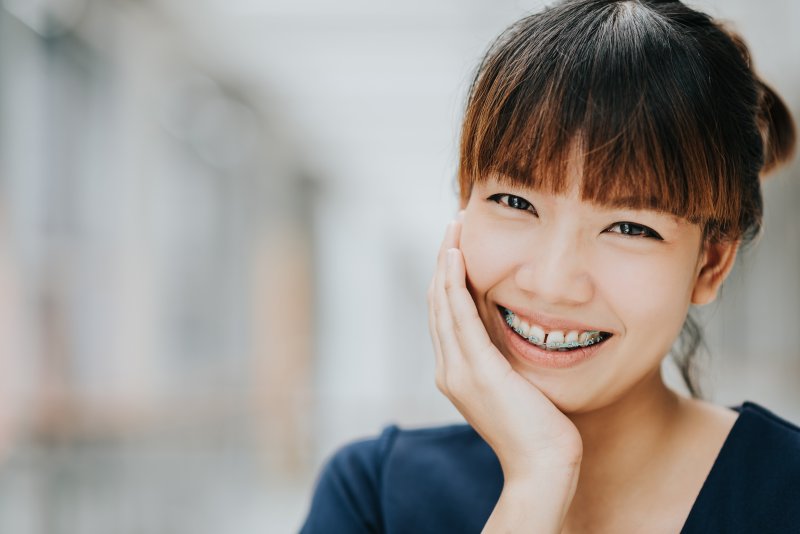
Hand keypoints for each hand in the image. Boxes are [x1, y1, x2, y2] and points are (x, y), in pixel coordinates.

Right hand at [428, 218, 581, 531]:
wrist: (543, 468)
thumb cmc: (540, 430)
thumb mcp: (517, 383)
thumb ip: (505, 356)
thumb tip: (511, 327)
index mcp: (457, 371)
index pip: (446, 313)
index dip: (449, 275)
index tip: (459, 243)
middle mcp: (449, 368)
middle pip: (437, 301)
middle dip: (444, 259)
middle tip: (454, 223)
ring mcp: (458, 370)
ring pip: (442, 302)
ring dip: (447, 260)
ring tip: (454, 227)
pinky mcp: (477, 370)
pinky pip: (459, 316)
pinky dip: (454, 283)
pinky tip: (458, 256)